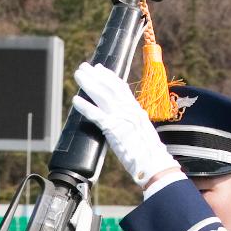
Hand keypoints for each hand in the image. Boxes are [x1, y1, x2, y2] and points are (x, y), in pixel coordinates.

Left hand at [72, 62, 180, 188]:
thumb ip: (131, 122)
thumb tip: (122, 121)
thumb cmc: (149, 153)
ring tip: (78, 75)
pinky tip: (75, 100)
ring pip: (102, 95)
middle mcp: (129, 110)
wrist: (154, 163)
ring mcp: (122, 118)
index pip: (121, 87)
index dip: (109, 77)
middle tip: (84, 67)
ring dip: (88, 84)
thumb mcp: (142, 131)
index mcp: (136, 110)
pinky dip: (85, 106)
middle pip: (109, 87)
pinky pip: (96, 115)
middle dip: (95, 75)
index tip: (99, 69)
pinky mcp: (114, 128)